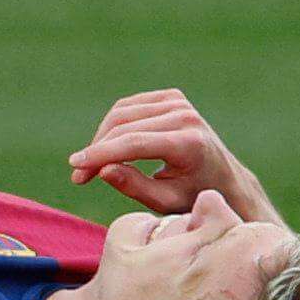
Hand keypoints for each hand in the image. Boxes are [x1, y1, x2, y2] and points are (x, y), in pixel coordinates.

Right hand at [68, 88, 270, 222]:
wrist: (225, 179)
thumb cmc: (194, 197)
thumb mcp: (165, 201)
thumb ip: (134, 187)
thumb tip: (102, 169)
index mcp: (189, 143)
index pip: (134, 143)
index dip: (101, 154)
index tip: (75, 167)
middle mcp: (186, 116)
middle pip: (125, 127)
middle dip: (96, 151)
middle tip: (78, 176)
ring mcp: (180, 102)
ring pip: (123, 113)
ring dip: (100, 138)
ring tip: (90, 166)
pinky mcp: (172, 97)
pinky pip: (130, 107)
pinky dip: (113, 126)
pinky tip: (106, 148)